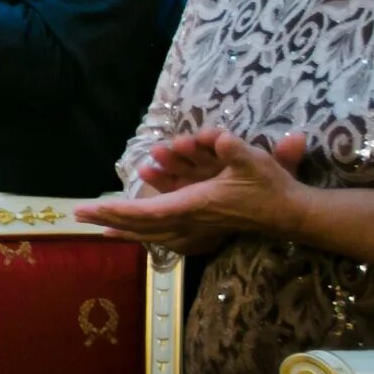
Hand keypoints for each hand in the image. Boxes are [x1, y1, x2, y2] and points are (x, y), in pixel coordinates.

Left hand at [78, 129, 310, 256]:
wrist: (293, 214)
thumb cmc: (271, 186)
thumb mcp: (254, 161)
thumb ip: (235, 149)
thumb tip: (219, 137)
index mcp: (195, 205)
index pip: (147, 212)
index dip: (117, 212)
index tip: (89, 211)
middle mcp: (191, 221)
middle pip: (142, 226)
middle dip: (111, 220)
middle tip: (80, 217)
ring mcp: (198, 229)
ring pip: (152, 234)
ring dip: (125, 231)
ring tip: (99, 229)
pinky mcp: (205, 231)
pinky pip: (167, 237)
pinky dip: (147, 235)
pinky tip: (136, 237)